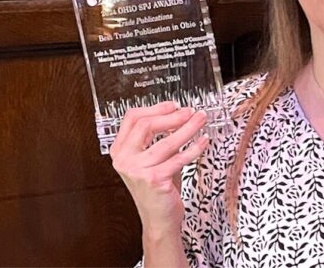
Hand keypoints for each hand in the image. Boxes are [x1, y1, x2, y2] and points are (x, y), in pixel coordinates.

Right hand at [110, 101, 209, 234]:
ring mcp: (137, 170)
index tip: (173, 105)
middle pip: (146, 125)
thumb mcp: (154, 158)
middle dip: (172, 116)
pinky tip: (203, 141)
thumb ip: (159, 137)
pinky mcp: (154, 179)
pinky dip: (194, 147)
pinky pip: (179, 158)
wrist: (159, 218)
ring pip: (166, 140)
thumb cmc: (158, 187)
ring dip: (188, 127)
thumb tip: (179, 114)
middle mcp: (124, 160)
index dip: (155, 108)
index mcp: (120, 150)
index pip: (132, 118)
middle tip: (190, 112)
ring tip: (200, 120)